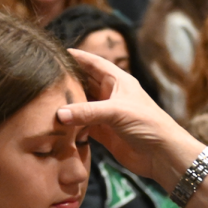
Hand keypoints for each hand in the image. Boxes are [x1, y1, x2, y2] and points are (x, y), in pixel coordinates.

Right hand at [56, 48, 207, 189]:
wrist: (163, 155)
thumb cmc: (148, 124)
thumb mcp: (117, 112)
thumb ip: (88, 112)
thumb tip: (59, 114)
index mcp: (118, 81)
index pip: (94, 63)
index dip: (78, 56)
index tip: (57, 51)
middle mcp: (111, 95)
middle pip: (85, 83)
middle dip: (68, 80)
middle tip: (45, 77)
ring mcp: (107, 115)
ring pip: (82, 105)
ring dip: (68, 104)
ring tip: (44, 99)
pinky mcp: (105, 133)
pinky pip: (84, 126)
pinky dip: (72, 125)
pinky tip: (57, 124)